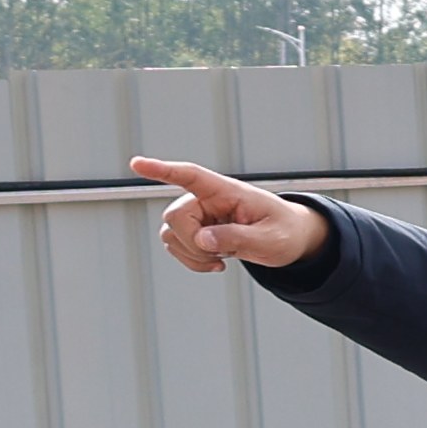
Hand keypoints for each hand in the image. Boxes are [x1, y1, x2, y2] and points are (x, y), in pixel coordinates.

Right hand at [130, 153, 329, 276]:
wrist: (290, 239)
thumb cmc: (285, 231)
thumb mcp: (270, 239)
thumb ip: (237, 238)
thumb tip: (201, 240)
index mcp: (227, 191)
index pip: (190, 176)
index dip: (163, 170)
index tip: (136, 164)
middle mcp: (207, 199)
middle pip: (175, 216)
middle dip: (192, 242)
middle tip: (221, 255)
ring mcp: (199, 215)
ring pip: (169, 234)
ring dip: (192, 254)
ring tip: (221, 259)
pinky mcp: (195, 231)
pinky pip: (175, 246)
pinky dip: (192, 261)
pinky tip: (216, 263)